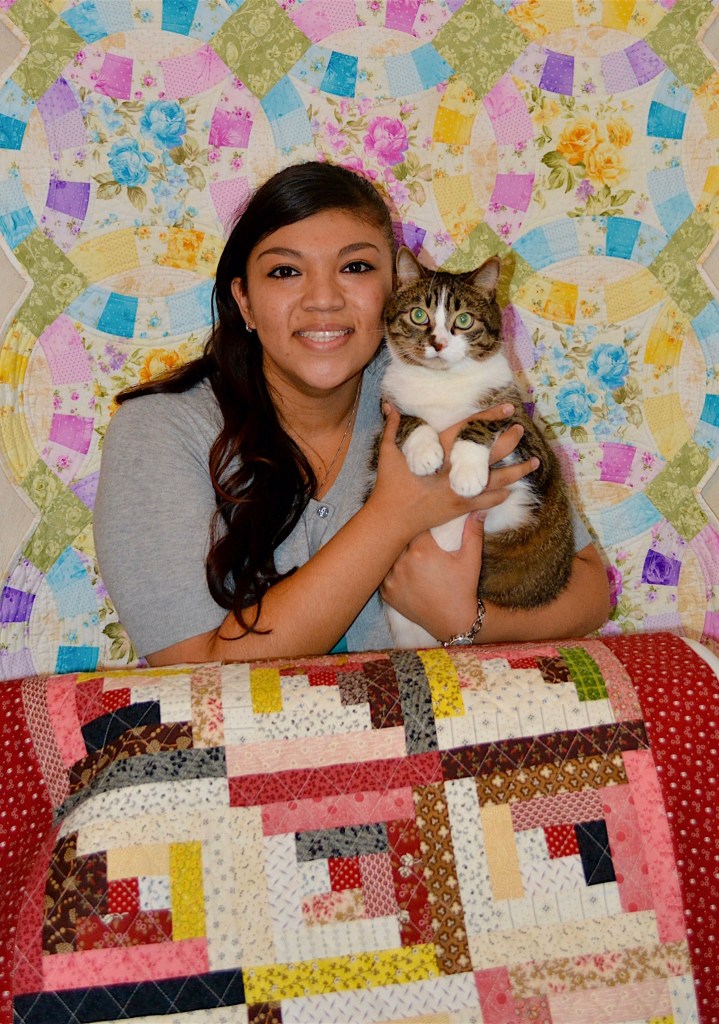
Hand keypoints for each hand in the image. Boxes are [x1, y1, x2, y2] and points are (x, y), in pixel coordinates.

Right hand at [369, 404, 538, 539]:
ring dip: (517, 470)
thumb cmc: (389, 484)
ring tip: (534, 462)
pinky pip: (488, 500)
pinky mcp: (461, 507)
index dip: (490, 417)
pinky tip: (512, 488)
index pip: (470, 429)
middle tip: (521, 429)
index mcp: (439, 452)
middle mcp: (454, 470)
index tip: (507, 409)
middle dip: (508, 440)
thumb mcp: (387, 452)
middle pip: (489, 452)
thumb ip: (392, 427)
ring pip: (496, 479)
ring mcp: (460, 490)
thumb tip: (389, 405)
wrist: (393, 518)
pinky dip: (501, 494)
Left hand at [381, 512, 485, 640]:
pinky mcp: (387, 593)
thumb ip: (472, 531)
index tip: (418, 520)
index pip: (412, 526)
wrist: (454, 621)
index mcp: (422, 550)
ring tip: (397, 547)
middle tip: (407, 531)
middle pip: (397, 539)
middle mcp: (402, 563)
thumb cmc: (464, 588)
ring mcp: (392, 579)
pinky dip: (388, 569)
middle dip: (402, 535)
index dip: (415, 521)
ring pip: (387, 555)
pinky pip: (383, 573)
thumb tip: (479, 509)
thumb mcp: (471, 559)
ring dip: (393, 551)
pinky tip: (396, 567)